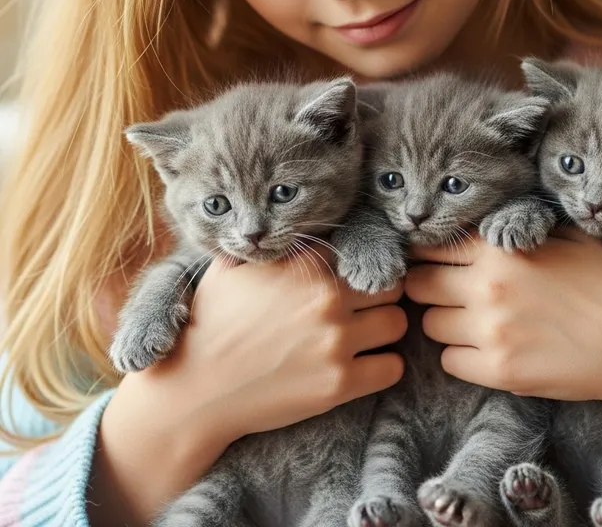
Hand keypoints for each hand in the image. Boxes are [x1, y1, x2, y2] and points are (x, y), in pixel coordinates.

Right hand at [94, 249, 405, 525]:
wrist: (192, 389)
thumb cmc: (210, 323)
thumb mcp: (234, 267)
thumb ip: (272, 244)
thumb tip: (287, 223)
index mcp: (307, 265)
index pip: (364, 251)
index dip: (360, 265)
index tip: (355, 277)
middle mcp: (327, 297)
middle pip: (391, 285)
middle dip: (379, 295)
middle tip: (362, 309)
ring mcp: (335, 341)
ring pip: (398, 323)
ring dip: (384, 330)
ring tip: (362, 337)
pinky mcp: (339, 384)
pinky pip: (392, 368)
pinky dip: (382, 367)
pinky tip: (361, 366)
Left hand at [405, 229, 601, 405]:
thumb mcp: (566, 235)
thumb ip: (519, 225)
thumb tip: (480, 220)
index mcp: (499, 247)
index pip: (432, 246)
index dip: (428, 253)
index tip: (434, 261)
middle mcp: (486, 285)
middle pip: (418, 285)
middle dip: (427, 286)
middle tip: (446, 292)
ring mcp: (490, 330)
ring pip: (429, 324)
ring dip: (445, 321)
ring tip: (472, 321)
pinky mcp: (498, 370)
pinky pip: (449, 361)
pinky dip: (461, 355)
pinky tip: (485, 348)